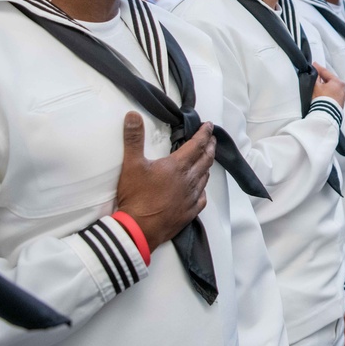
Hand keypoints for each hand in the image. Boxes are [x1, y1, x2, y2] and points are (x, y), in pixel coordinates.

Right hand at [116, 112, 215, 249]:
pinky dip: (203, 190)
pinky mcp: (189, 212)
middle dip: (210, 147)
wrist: (139, 229)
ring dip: (207, 166)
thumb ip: (133, 138)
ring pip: (205, 178)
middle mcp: (189, 180)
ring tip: (207, 160)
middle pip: (205, 160)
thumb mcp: (131, 164)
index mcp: (177, 166)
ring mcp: (191, 197)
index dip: (204, 133)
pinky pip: (202, 198)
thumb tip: (132, 116)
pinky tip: (201, 190)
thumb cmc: (136, 196)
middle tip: (213, 139)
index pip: (196, 145)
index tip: (210, 126)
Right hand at [312, 63, 344, 105]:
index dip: (318, 68)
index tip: (314, 65)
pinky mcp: (340, 104)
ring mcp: (342, 97)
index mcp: (338, 82)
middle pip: (330, 81)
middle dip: (323, 79)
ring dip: (326, 88)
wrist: (325, 115)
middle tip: (316, 76)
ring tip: (318, 88)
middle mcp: (343, 89)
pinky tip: (323, 97)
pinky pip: (334, 97)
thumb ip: (315, 77)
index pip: (326, 73)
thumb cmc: (322, 100)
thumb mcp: (316, 86)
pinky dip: (329, 95)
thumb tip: (315, 72)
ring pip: (332, 89)